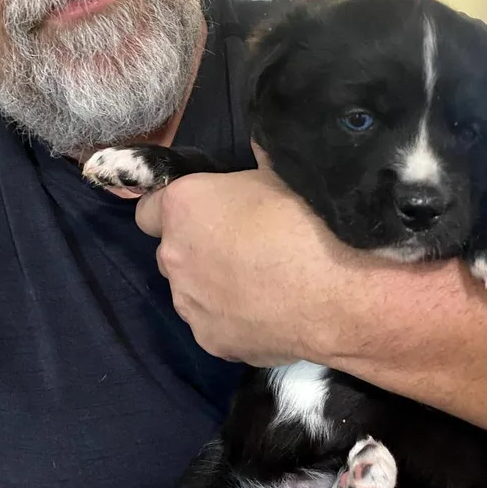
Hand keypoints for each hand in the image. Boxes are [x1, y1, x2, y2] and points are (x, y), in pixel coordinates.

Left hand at [135, 149, 355, 365]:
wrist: (336, 297)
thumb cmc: (310, 227)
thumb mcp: (284, 177)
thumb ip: (258, 166)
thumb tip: (259, 146)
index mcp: (183, 206)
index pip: (149, 207)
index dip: (179, 210)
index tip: (209, 214)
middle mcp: (174, 256)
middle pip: (172, 252)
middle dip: (197, 250)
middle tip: (242, 250)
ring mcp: (189, 304)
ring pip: (190, 293)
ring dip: (212, 287)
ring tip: (259, 288)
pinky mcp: (210, 341)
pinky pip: (214, 325)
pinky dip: (233, 320)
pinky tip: (268, 315)